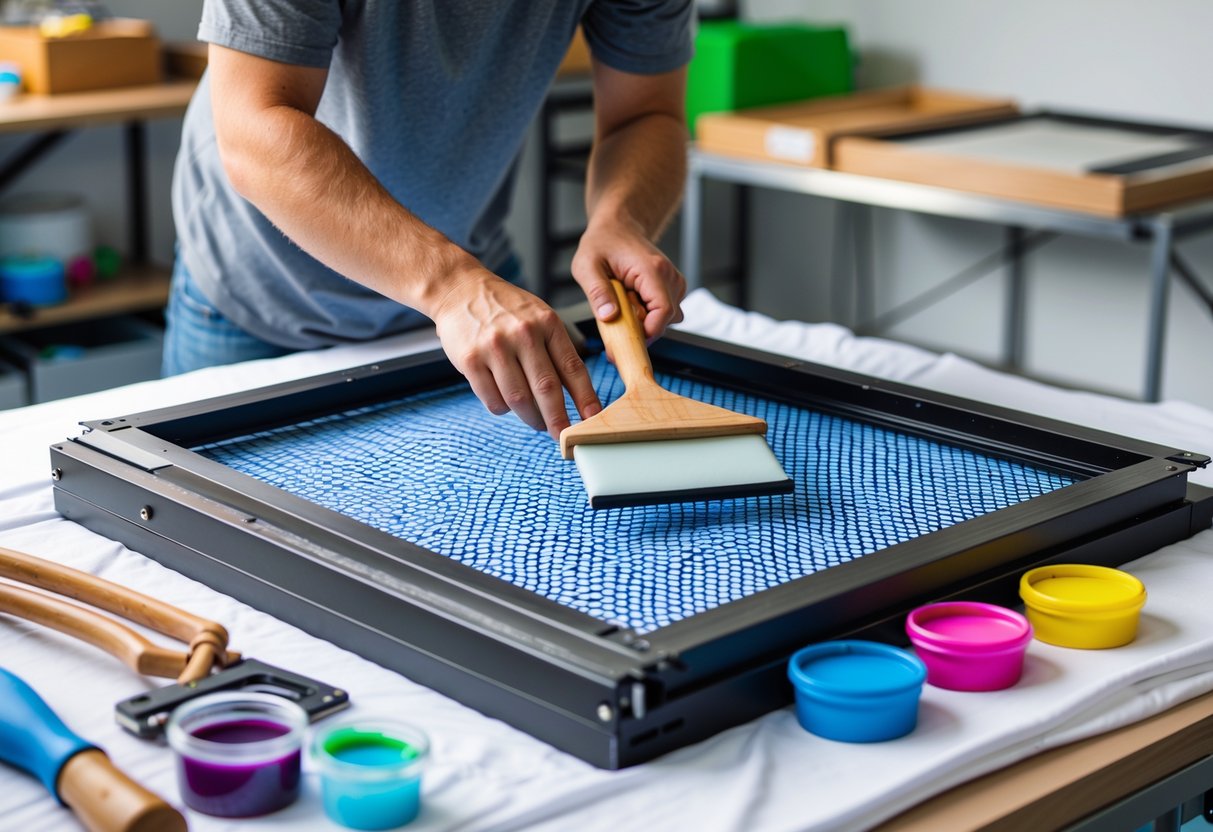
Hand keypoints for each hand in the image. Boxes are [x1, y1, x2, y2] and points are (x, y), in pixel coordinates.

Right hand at [431, 267, 601, 438]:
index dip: (585, 398)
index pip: (572, 368)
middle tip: (564, 437)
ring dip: (531, 418)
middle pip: (547, 389)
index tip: (592, 421)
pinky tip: (506, 402)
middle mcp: (523, 334)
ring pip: (519, 400)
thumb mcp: (538, 317)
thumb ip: (556, 349)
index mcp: (547, 323)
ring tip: (536, 421)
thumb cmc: (505, 308)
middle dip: (558, 420)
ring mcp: (495, 347)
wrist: (459, 289)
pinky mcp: (470, 360)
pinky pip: (492, 400)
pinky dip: (503, 409)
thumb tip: (577, 395)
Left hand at [571, 218, 685, 339]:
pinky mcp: (671, 287)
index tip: (627, 340)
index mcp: (652, 270)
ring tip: (623, 303)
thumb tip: (609, 316)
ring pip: (667, 318)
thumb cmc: (602, 242)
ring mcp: (673, 281)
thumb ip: (598, 292)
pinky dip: (648, 314)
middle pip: (666, 319)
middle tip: (616, 318)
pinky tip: (632, 301)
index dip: (647, 332)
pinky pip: (665, 312)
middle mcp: (669, 276)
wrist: (617, 226)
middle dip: (641, 328)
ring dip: (644, 319)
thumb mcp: (587, 266)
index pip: (663, 312)